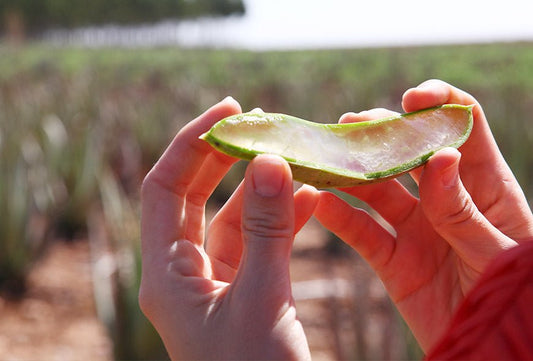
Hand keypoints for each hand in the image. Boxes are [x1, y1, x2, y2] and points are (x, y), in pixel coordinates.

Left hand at [139, 97, 317, 359]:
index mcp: (167, 276)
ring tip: (295, 155)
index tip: (231, 111)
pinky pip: (260, 244)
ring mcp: (216, 284)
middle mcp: (184, 275)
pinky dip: (284, 218)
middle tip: (261, 122)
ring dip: (263, 187)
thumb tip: (270, 160)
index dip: (192, 143)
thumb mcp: (262, 300)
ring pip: (233, 219)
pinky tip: (313, 197)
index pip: (165, 188)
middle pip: (195, 196)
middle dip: (226, 157)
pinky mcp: (246, 294)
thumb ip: (265, 230)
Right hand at [314, 79, 532, 350]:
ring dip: (351, 171)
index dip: (440, 104)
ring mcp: (417, 229)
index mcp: (484, 187)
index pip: (463, 128)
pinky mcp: (393, 261)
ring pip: (377, 189)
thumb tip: (440, 158)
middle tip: (351, 125)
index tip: (413, 98)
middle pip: (408, 152)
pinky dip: (338, 217)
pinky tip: (320, 201)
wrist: (495, 349)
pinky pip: (361, 233)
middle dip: (381, 133)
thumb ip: (464, 210)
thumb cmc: (516, 295)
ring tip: (326, 157)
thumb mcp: (499, 252)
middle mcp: (444, 200)